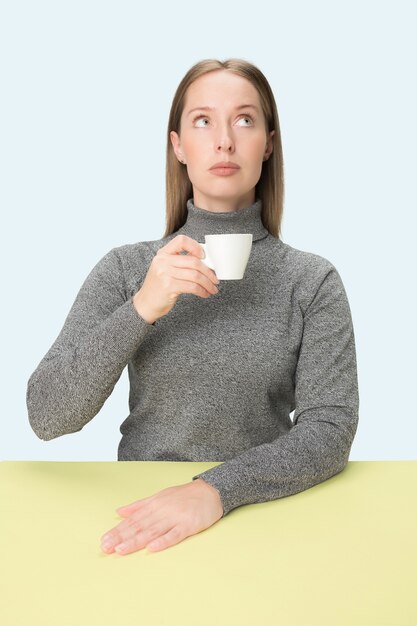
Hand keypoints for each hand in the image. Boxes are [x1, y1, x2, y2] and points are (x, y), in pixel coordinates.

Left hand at [100, 478, 223, 554]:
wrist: (210, 491)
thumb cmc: (184, 495)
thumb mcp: (160, 496)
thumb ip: (139, 505)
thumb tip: (120, 511)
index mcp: (154, 504)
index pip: (132, 520)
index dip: (118, 530)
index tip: (104, 540)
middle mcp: (161, 510)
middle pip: (139, 526)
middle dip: (121, 537)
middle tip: (106, 548)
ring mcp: (175, 518)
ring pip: (152, 531)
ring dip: (135, 541)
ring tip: (121, 550)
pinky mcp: (188, 525)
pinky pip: (174, 535)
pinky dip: (162, 542)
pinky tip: (151, 548)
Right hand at [133, 234, 219, 323]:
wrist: (145, 304)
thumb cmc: (159, 286)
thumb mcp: (165, 269)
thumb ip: (180, 262)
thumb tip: (205, 262)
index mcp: (163, 254)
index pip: (181, 240)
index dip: (195, 246)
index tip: (204, 256)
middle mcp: (163, 262)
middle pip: (194, 261)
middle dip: (209, 272)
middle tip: (215, 279)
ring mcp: (165, 274)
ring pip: (195, 275)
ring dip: (208, 283)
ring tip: (213, 289)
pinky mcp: (169, 287)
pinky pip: (192, 287)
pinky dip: (202, 291)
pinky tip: (205, 294)